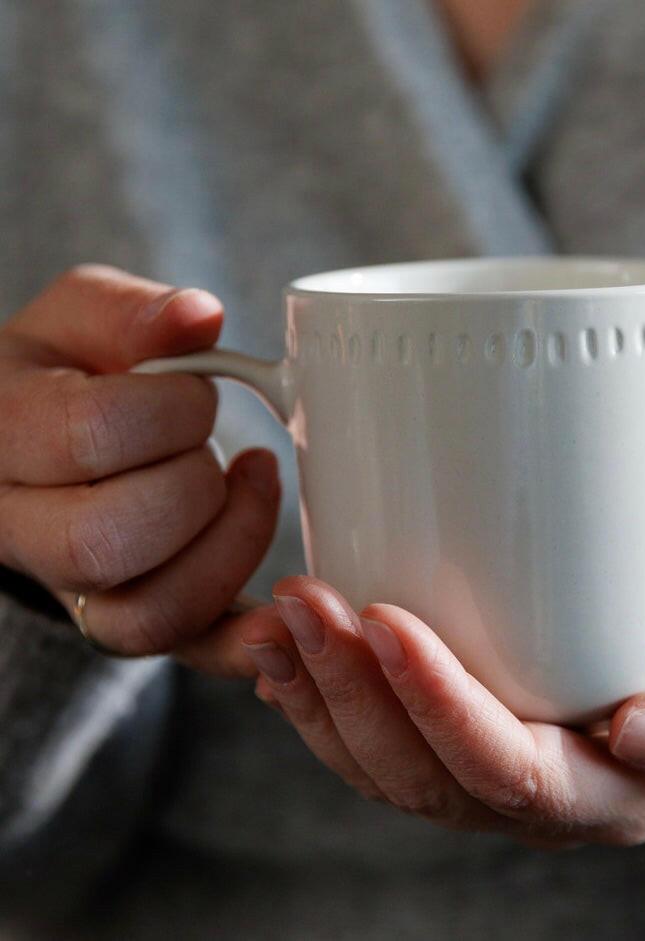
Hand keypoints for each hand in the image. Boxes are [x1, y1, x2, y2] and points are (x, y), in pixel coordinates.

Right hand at [0, 264, 279, 672]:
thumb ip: (130, 311)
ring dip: (231, 547)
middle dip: (194, 485)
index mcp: (3, 441)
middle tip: (216, 447)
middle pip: (107, 541)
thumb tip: (199, 316)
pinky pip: (189, 651)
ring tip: (253, 485)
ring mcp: (80, 593)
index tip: (198, 391)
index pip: (89, 435)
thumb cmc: (72, 376)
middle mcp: (24, 533)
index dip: (171, 410)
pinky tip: (286, 603)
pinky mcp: (135, 623)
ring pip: (151, 614)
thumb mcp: (81, 320)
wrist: (48, 450)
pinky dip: (246, 640)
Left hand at [243, 566, 644, 846]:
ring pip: (386, 764)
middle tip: (308, 600)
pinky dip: (323, 701)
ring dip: (321, 693)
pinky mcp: (475, 728)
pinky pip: (382, 742)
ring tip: (280, 619)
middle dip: (353, 689)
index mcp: (612, 791)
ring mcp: (498, 768)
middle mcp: (541, 794)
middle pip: (424, 770)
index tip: (387, 619)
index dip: (438, 705)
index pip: (507, 770)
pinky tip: (286, 655)